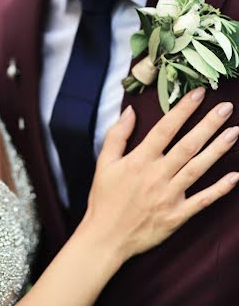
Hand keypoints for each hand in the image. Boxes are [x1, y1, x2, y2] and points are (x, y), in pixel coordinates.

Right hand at [82, 88, 238, 263]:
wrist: (106, 237)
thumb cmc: (104, 197)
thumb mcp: (104, 162)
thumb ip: (118, 134)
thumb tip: (131, 110)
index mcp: (140, 159)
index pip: (166, 128)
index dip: (183, 109)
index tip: (199, 93)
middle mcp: (157, 175)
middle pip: (188, 145)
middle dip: (208, 124)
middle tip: (226, 108)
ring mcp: (169, 196)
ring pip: (198, 168)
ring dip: (218, 149)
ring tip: (234, 132)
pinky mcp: (177, 216)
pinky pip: (202, 201)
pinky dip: (219, 189)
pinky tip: (235, 176)